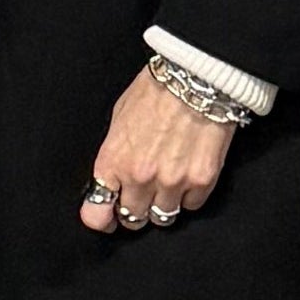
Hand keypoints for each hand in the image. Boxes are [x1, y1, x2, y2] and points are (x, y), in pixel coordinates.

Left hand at [82, 68, 232, 233]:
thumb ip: (116, 154)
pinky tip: (188, 175)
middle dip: (135, 209)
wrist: (197, 79)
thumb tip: (113, 178)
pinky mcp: (202, 181)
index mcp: (114, 161)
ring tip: (167, 184)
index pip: (97, 213)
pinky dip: (189, 196)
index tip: (106, 215)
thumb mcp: (119, 118)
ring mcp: (173, 182)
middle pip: (133, 220)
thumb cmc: (157, 91)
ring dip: (163, 204)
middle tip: (141, 196)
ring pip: (164, 218)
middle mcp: (141, 178)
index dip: (101, 217)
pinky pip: (192, 205)